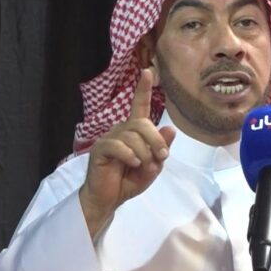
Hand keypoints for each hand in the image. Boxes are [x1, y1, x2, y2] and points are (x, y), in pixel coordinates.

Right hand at [78, 69, 174, 237]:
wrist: (110, 198)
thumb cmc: (130, 180)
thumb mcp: (153, 166)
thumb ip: (161, 148)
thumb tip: (170, 128)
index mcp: (134, 132)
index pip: (138, 106)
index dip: (143, 89)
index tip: (148, 71)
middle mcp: (121, 130)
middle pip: (142, 123)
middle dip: (156, 140)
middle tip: (162, 157)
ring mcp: (109, 138)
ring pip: (133, 136)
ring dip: (144, 152)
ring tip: (144, 166)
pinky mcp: (100, 149)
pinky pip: (118, 146)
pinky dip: (130, 155)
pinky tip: (132, 164)